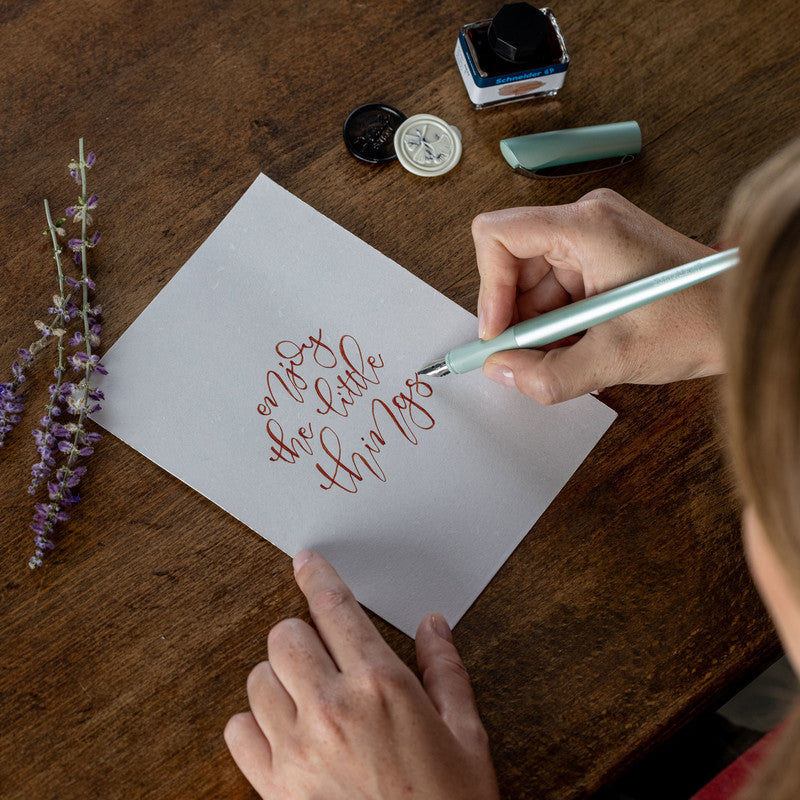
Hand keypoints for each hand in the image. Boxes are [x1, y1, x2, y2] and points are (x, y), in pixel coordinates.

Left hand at [224, 551, 498, 799]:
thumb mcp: (466, 735)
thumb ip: (446, 671)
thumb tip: (434, 626)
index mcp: (381, 686)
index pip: (336, 608)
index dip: (318, 577)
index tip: (307, 562)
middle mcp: (333, 708)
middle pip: (285, 635)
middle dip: (301, 632)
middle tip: (320, 649)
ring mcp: (298, 749)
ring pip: (257, 678)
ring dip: (279, 677)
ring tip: (306, 694)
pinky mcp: (274, 787)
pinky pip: (238, 731)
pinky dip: (254, 724)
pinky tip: (282, 731)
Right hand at [473, 188, 725, 402]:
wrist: (741, 318)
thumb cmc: (697, 321)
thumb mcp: (615, 358)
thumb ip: (548, 374)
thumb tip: (502, 371)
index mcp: (588, 227)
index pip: (498, 236)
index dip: (489, 288)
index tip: (498, 331)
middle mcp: (586, 221)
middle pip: (512, 263)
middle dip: (516, 316)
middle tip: (527, 358)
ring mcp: (593, 236)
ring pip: (531, 282)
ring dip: (538, 325)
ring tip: (566, 355)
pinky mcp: (599, 255)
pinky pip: (555, 288)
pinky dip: (557, 322)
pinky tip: (578, 346)